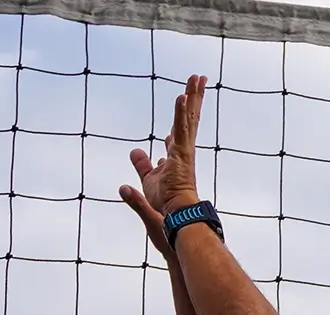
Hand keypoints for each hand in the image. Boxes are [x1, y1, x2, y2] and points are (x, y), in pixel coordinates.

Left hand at [119, 73, 206, 244]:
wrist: (177, 221)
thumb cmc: (166, 209)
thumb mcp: (147, 185)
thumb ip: (140, 172)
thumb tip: (130, 164)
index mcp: (176, 160)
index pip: (178, 134)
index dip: (180, 119)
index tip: (182, 104)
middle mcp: (183, 154)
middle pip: (189, 120)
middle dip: (194, 99)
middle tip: (198, 80)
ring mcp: (185, 153)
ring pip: (189, 119)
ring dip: (192, 97)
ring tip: (197, 77)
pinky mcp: (183, 156)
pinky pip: (182, 130)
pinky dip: (182, 113)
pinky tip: (183, 95)